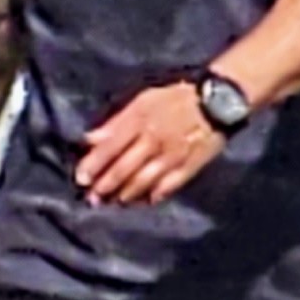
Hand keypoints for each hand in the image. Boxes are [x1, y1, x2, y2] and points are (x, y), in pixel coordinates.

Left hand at [77, 81, 224, 207]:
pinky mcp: (190, 167)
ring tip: (113, 202)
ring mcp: (172, 157)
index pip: (109, 149)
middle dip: (104, 186)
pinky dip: (154, 195)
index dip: (92, 166)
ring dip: (125, 195)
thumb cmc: (176, 98)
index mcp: (139, 122)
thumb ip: (115, 122)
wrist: (219, 102)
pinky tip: (144, 201)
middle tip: (92, 199)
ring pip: (143, 182)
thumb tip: (88, 139)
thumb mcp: (142, 100)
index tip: (80, 179)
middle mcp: (153, 142)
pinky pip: (168, 186)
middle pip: (123, 169)